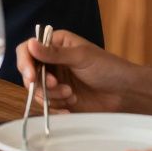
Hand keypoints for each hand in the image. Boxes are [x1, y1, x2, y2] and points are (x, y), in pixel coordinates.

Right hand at [17, 29, 137, 113]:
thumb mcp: (81, 57)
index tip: (31, 76)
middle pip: (29, 72)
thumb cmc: (109, 68)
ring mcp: (56, 80)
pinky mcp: (60, 98)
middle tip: (57, 85)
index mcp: (56, 44)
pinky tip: (71, 105)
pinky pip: (47, 104)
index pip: (28, 49)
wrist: (126, 94)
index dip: (25, 62)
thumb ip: (54, 53)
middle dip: (42, 82)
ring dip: (52, 95)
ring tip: (70, 94)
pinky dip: (56, 107)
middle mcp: (52, 62)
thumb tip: (31, 44)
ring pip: (37, 90)